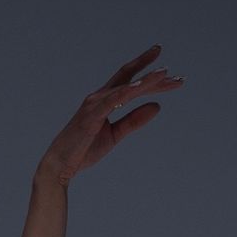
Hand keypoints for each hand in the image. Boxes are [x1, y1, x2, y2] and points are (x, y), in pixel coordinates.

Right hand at [38, 44, 183, 184]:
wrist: (59, 166)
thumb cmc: (82, 151)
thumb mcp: (114, 135)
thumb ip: (134, 120)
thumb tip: (157, 106)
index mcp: (104, 101)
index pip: (129, 80)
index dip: (148, 72)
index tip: (167, 70)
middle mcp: (100, 97)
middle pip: (131, 79)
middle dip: (154, 76)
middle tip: (177, 77)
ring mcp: (95, 103)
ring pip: (126, 86)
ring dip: (147, 80)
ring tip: (166, 74)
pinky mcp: (92, 114)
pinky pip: (115, 98)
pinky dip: (129, 90)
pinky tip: (143, 86)